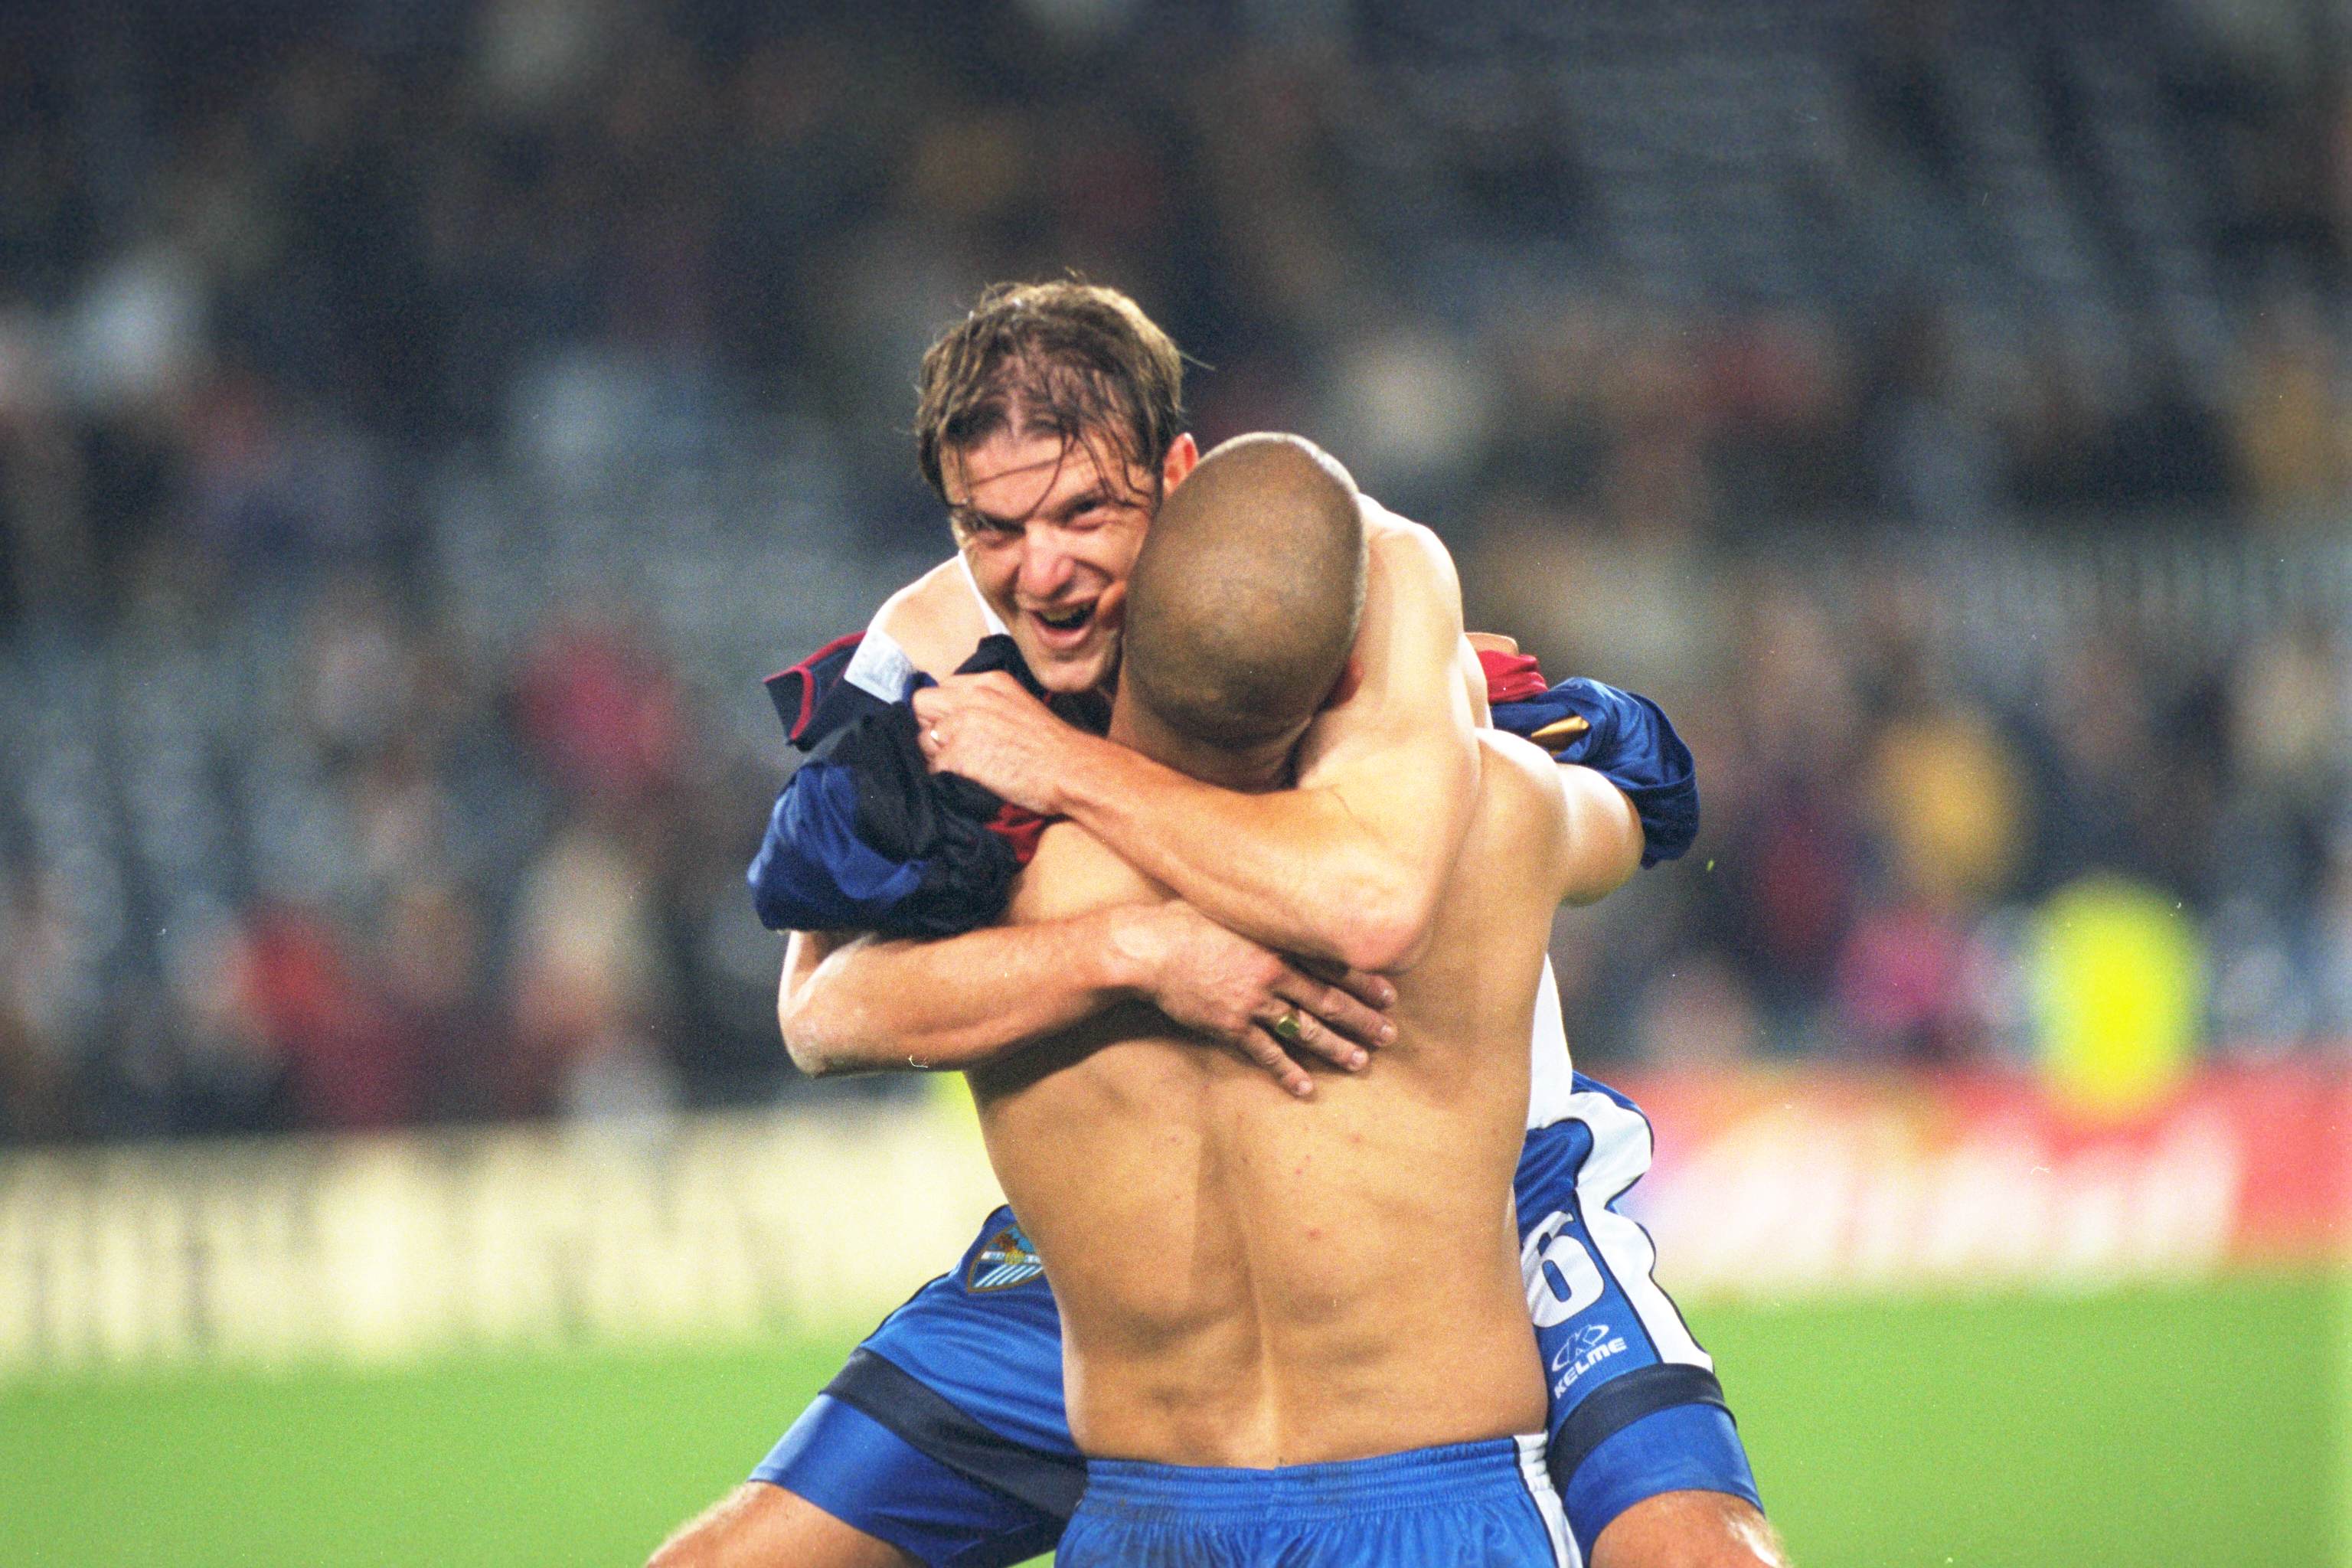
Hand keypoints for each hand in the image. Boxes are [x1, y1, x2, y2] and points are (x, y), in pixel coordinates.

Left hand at [913, 672, 1084, 813]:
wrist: (1070, 769)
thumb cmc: (1052, 746)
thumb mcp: (1019, 705)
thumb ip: (988, 703)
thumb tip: (960, 716)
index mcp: (988, 682)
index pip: (941, 688)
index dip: (944, 711)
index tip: (956, 727)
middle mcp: (971, 697)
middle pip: (922, 705)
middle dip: (930, 726)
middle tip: (950, 746)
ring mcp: (962, 725)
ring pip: (923, 739)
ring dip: (937, 755)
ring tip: (964, 766)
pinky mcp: (958, 754)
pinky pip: (933, 767)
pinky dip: (944, 777)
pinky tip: (968, 780)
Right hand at [1116, 903, 1395, 1097]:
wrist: (1148, 948)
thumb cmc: (1187, 921)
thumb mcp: (1233, 909)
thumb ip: (1264, 918)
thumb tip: (1285, 910)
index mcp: (1277, 943)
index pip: (1333, 965)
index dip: (1364, 982)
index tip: (1390, 995)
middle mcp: (1272, 974)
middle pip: (1327, 1000)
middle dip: (1362, 1020)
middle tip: (1389, 1035)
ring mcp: (1252, 1002)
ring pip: (1304, 1030)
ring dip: (1335, 1048)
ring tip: (1360, 1063)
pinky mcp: (1230, 1025)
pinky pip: (1265, 1053)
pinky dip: (1286, 1071)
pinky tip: (1305, 1087)